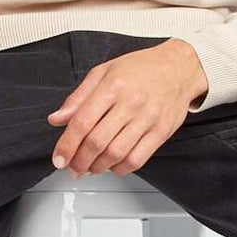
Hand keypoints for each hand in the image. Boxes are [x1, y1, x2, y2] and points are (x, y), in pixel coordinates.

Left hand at [46, 40, 206, 175]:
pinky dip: (120, 168)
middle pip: (97, 142)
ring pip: (116, 154)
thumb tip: (56, 119)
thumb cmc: (141, 68)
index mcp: (112, 86)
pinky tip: (111, 166)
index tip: (58, 158)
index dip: (67, 145)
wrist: (180, 67)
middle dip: (79, 161)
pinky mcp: (161, 132)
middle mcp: (130, 103)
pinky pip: (137, 159)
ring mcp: (148, 118)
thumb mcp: (104, 72)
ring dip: (97, 168)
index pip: (82, 121)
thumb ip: (79, 97)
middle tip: (72, 167)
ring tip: (89, 168)